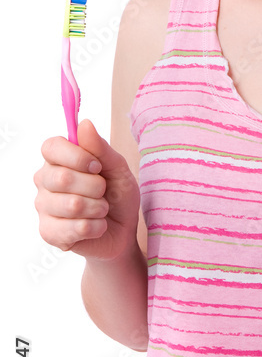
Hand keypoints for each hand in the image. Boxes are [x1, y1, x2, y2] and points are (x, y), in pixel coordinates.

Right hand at [34, 118, 139, 260]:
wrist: (123, 231)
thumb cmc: (117, 195)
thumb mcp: (118, 168)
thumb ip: (101, 148)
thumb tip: (84, 123)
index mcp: (58, 159)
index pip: (51, 147)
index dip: (76, 156)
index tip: (96, 166)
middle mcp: (44, 181)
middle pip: (62, 177)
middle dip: (95, 186)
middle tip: (103, 192)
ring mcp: (43, 207)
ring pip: (72, 205)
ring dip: (98, 208)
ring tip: (101, 210)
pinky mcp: (49, 232)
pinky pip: (76, 228)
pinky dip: (96, 227)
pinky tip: (96, 226)